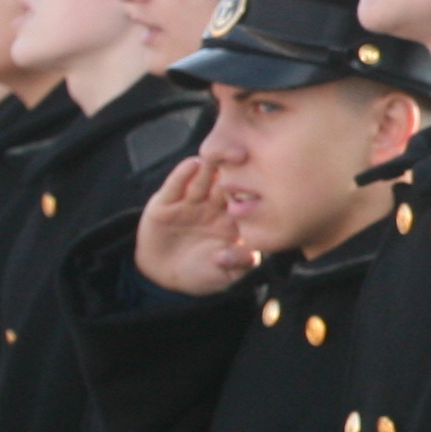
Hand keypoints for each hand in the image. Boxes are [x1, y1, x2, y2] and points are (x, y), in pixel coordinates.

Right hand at [133, 158, 254, 297]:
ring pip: (202, 180)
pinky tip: (192, 165)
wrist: (164, 277)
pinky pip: (174, 187)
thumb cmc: (202, 273)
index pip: (246, 199)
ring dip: (209, 167)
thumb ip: (239, 264)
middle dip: (233, 168)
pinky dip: (182, 175)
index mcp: (234, 218)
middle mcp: (213, 205)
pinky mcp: (164, 204)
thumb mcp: (226, 275)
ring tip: (218, 156)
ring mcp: (189, 202)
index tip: (266, 177)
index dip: (255, 188)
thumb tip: (237, 254)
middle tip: (243, 155)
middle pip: (225, 182)